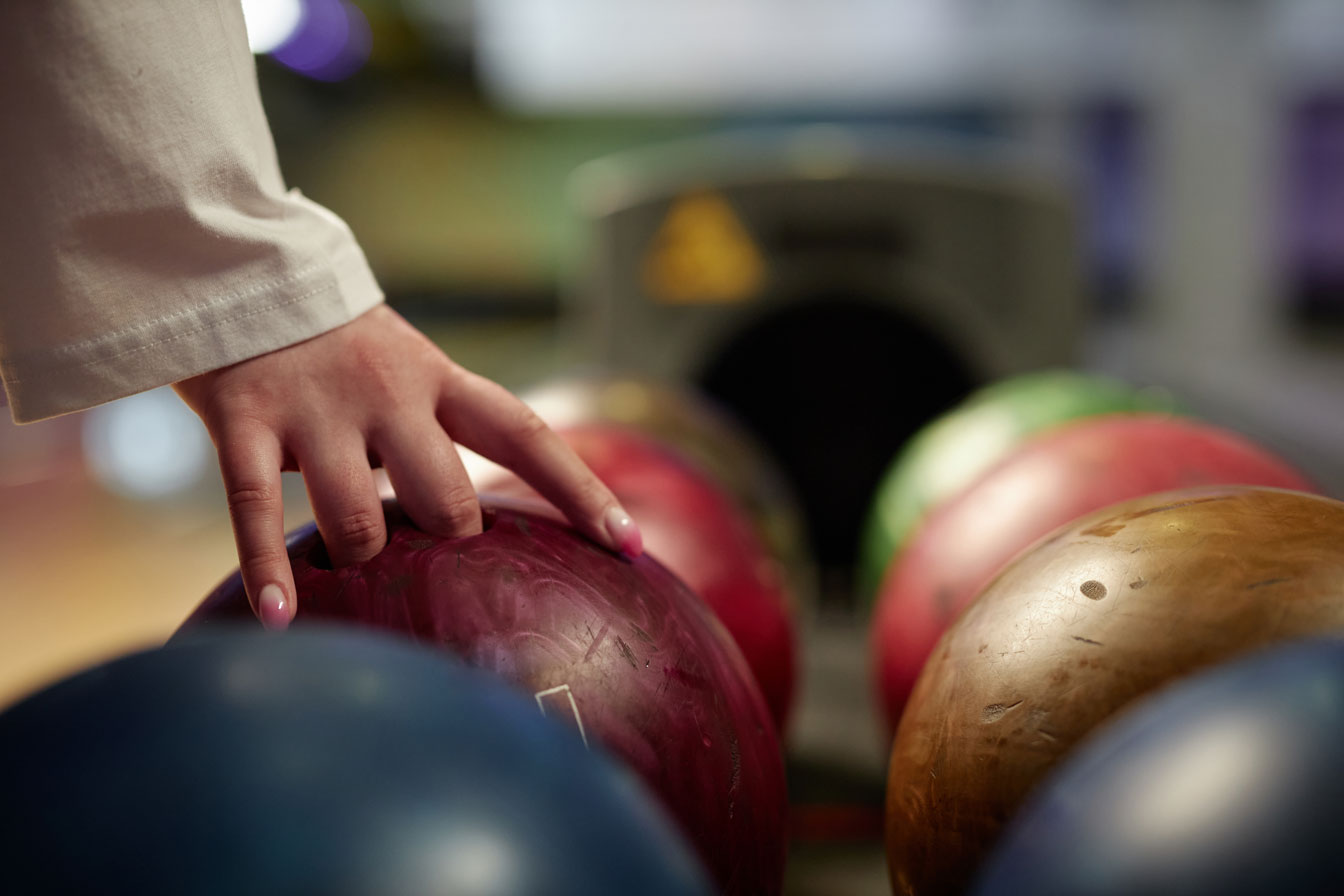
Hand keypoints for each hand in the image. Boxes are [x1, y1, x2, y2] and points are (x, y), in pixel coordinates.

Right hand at [173, 304, 641, 628]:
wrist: (239, 272)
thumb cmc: (338, 349)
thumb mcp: (408, 375)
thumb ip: (439, 440)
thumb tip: (471, 537)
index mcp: (439, 380)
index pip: (527, 438)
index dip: (581, 492)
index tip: (630, 545)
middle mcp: (389, 392)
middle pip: (446, 499)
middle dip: (452, 550)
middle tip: (443, 579)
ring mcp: (316, 406)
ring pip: (358, 518)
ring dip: (363, 564)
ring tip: (354, 586)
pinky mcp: (244, 417)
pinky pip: (256, 508)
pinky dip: (269, 569)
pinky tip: (280, 619)